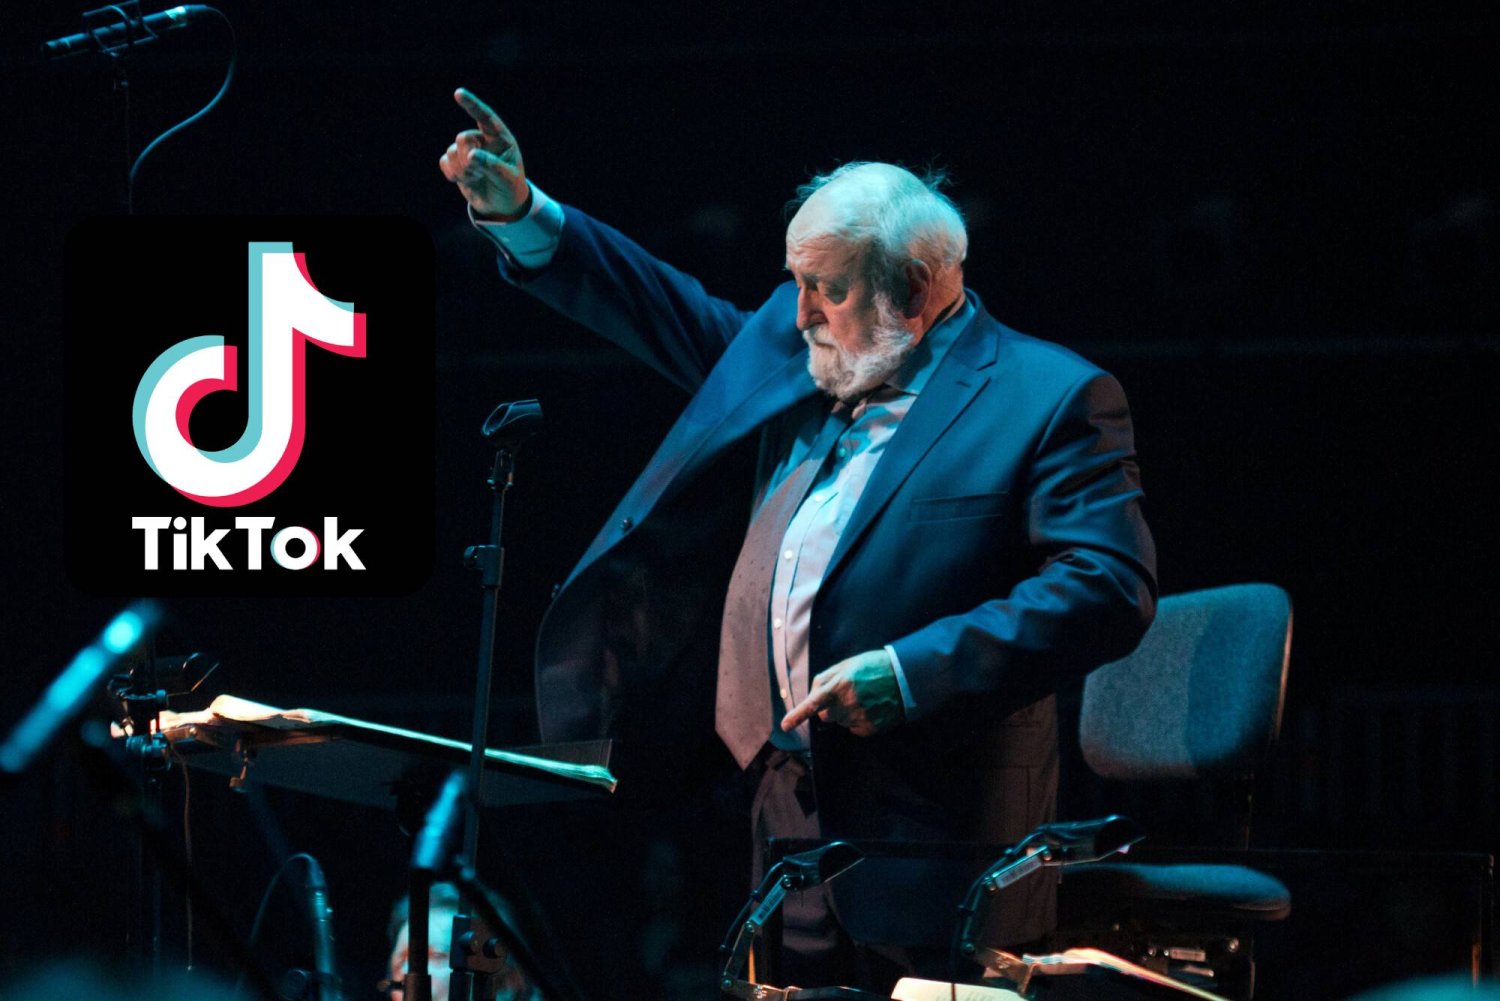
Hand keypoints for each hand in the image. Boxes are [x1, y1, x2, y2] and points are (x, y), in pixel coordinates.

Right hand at [439, 88, 529, 220]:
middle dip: (468, 160)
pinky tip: (464, 180)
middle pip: (463, 139)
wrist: (502, 205)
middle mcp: (482, 140)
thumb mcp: (507, 179)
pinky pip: (444, 162)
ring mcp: (468, 150)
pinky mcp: (456, 162)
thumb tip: (471, 155)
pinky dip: (452, 174)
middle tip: (480, 174)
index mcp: (500, 138)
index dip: (472, 105)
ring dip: (462, 171)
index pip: (486, 117)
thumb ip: (491, 166)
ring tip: (476, 178)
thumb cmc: (510, 188)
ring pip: (452, 152)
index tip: (458, 93)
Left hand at [781, 649, 904, 736]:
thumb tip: (813, 695)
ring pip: (840, 722)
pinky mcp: (870, 727)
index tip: (785, 725)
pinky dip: (857, 721)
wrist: (904, 677)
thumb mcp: (846, 665)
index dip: (797, 715)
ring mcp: (859, 717)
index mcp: (839, 686)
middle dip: (830, 708)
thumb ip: (826, 678)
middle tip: (845, 695)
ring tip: (862, 698)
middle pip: (825, 716)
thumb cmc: (873, 666)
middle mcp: (847, 704)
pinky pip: (854, 729)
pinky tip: (869, 708)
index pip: (813, 703)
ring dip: (845, 713)